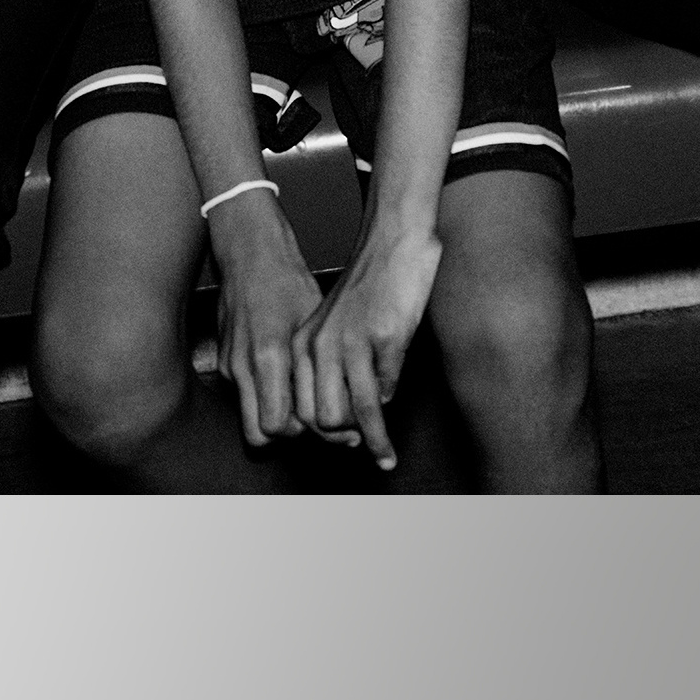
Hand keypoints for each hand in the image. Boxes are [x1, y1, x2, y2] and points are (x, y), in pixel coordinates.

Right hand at [210, 198, 323, 451]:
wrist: (250, 255)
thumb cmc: (288, 283)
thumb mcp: (315, 323)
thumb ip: (325, 366)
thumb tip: (352, 400)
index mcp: (270, 356)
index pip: (281, 425)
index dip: (308, 432)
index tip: (335, 426)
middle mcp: (244, 367)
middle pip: (260, 435)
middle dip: (291, 436)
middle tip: (323, 425)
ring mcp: (231, 366)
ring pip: (251, 420)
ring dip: (278, 420)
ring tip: (310, 406)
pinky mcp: (225, 362)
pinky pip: (246, 398)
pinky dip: (267, 400)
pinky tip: (290, 386)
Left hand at [292, 225, 440, 469]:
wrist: (393, 242)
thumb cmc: (370, 286)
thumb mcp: (336, 325)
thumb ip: (334, 364)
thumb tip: (352, 412)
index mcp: (304, 344)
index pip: (302, 407)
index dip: (322, 433)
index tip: (344, 442)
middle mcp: (320, 345)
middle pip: (324, 417)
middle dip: (346, 439)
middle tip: (364, 446)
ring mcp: (351, 342)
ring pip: (355, 411)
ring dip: (374, 439)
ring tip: (385, 457)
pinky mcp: (383, 338)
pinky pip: (387, 386)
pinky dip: (393, 398)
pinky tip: (397, 402)